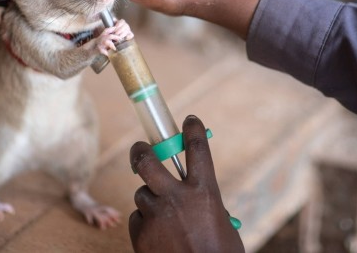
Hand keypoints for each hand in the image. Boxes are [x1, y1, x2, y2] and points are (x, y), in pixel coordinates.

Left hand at [128, 115, 243, 252]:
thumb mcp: (218, 219)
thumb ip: (204, 201)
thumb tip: (194, 193)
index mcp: (205, 191)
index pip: (197, 148)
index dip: (192, 130)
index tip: (189, 120)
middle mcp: (177, 198)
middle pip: (147, 161)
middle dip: (140, 151)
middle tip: (139, 149)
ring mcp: (156, 215)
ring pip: (142, 194)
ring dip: (150, 201)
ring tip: (164, 217)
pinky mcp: (141, 234)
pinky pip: (138, 219)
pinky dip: (145, 223)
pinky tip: (158, 236)